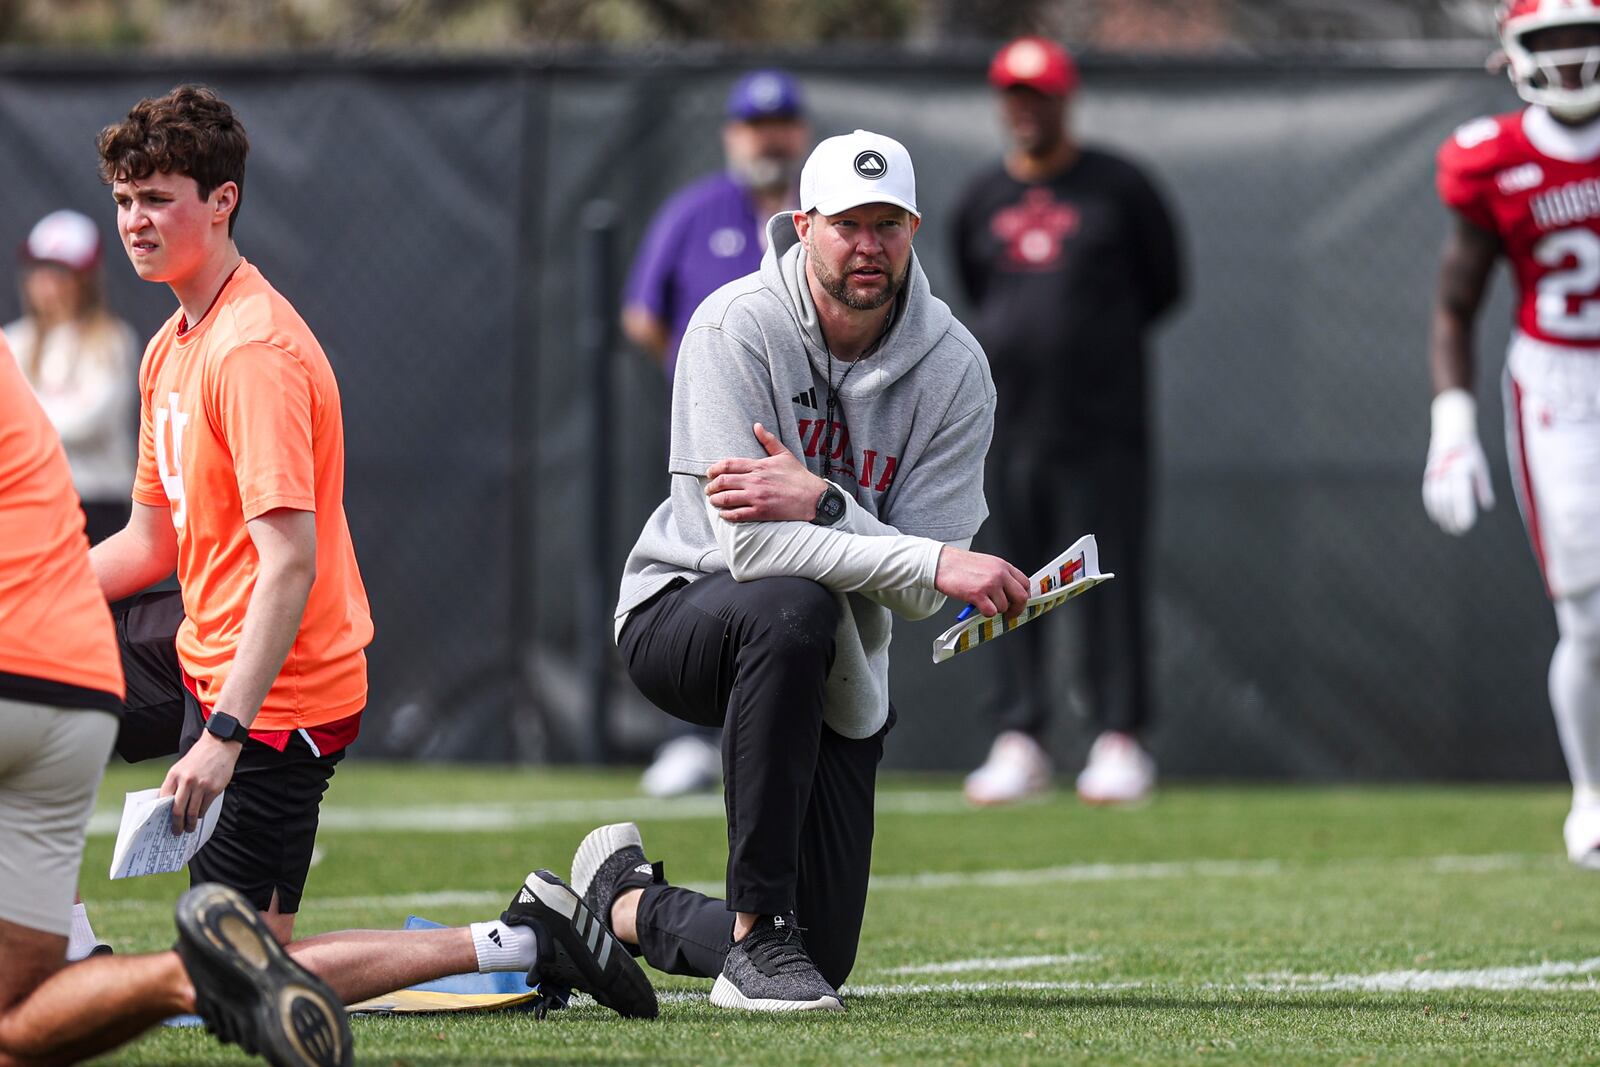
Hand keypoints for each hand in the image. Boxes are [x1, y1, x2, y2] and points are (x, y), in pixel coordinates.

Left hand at [160, 732, 240, 833]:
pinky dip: (201, 814)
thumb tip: (169, 803)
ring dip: (190, 823)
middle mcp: (186, 781)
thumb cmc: (200, 756)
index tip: (163, 822)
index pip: (164, 800)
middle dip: (176, 825)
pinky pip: (205, 807)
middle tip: (176, 831)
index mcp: (174, 775)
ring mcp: (200, 786)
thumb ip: (175, 783)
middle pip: (177, 810)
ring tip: (189, 828)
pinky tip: (200, 815)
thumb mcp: (181, 767)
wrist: (219, 744)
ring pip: (192, 812)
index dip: (163, 814)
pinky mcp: (214, 789)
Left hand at [705, 422, 828, 522]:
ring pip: (727, 498)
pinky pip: (737, 514)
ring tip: (714, 501)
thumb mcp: (784, 455)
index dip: (714, 469)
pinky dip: (727, 515)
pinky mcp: (761, 512)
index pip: (728, 465)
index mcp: (759, 466)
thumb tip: (757, 426)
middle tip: (709, 489)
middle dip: (712, 486)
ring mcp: (757, 497)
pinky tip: (724, 514)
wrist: (813, 497)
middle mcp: (755, 481)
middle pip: (723, 482)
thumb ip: (768, 441)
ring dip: (716, 500)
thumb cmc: (799, 477)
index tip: (710, 473)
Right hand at [935, 546, 1030, 620]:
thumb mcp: (987, 564)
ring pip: (1003, 607)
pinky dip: (985, 613)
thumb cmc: (961, 565)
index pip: (1025, 583)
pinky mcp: (977, 594)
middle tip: (1010, 614)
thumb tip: (1010, 595)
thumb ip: (1000, 576)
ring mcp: (989, 584)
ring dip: (995, 610)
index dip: (1024, 596)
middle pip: (1021, 597)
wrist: (941, 563)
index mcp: (1003, 565)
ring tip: (983, 603)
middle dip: (1017, 609)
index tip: (1018, 603)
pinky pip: (991, 612)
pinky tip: (978, 606)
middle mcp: (999, 573)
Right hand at [1423, 389, 1494, 535]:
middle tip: (1458, 531)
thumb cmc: (1470, 452)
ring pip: (1437, 499)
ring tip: (1448, 527)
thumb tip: (1486, 506)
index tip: (1466, 526)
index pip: (1461, 496)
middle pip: (1448, 500)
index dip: (1462, 512)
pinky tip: (1437, 517)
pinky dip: (1433, 507)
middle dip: (1452, 518)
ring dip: (1442, 515)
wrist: (1451, 433)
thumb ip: (1483, 487)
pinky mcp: (1429, 475)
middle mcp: (1447, 472)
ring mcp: (1436, 473)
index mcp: (1462, 469)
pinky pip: (1429, 494)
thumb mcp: (1481, 467)